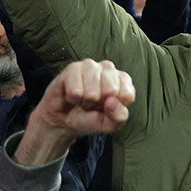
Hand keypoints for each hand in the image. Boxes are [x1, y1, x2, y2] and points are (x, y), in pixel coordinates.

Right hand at [18, 59, 134, 164]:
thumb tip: (112, 101)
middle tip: (93, 104)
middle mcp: (109, 69)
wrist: (63, 120)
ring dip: (85, 102)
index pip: (127, 95)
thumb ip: (119, 116)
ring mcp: (90, 66)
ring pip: (92, 92)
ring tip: (82, 100)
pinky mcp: (72, 68)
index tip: (106, 108)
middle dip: (99, 104)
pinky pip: (75, 91)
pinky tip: (72, 96)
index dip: (114, 108)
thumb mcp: (109, 124)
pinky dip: (73, 99)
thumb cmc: (89, 118)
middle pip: (111, 91)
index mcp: (123, 80)